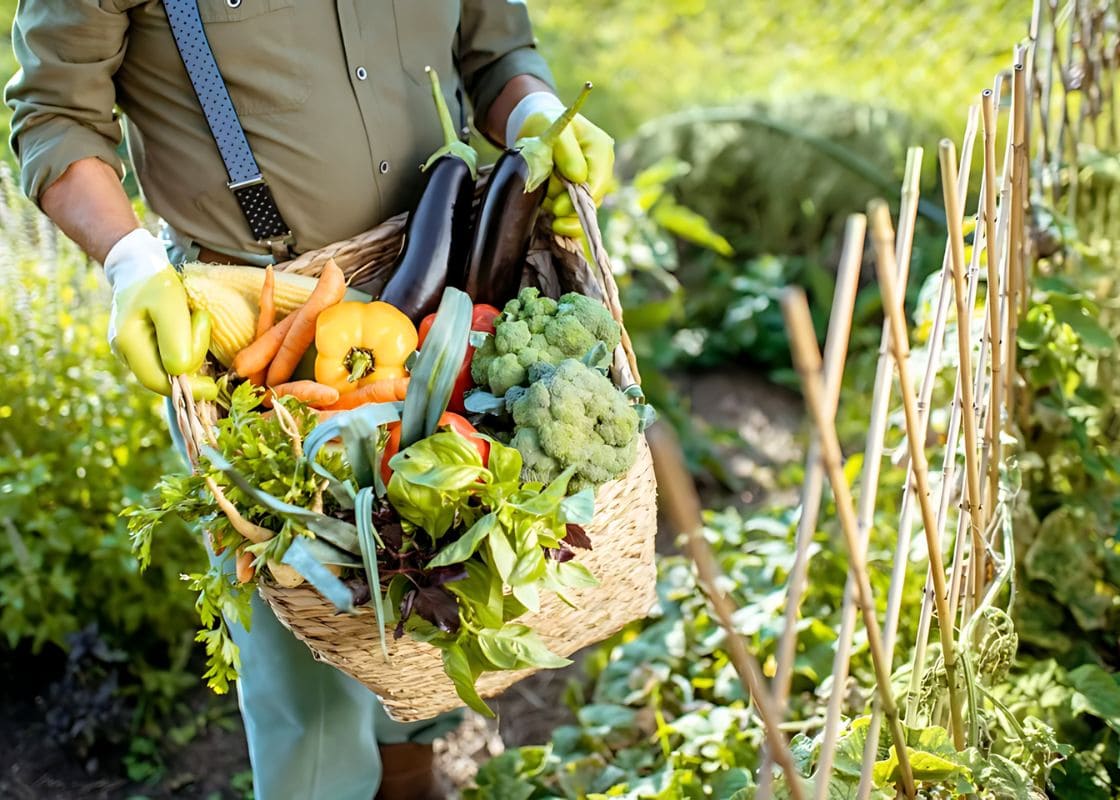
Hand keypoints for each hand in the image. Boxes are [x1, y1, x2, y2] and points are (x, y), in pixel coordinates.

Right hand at [105, 229, 216, 399]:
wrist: (141, 267)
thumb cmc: (156, 282)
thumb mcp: (170, 303)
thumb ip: (175, 337)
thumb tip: (180, 371)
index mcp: (128, 343)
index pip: (156, 380)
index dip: (186, 388)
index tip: (214, 387)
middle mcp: (126, 353)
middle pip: (167, 376)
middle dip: (193, 357)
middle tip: (201, 321)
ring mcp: (134, 353)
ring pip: (172, 368)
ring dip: (192, 349)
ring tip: (194, 318)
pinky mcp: (146, 349)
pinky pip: (171, 359)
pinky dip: (187, 348)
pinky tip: (189, 329)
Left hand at [508, 92, 614, 238]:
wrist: (538, 127)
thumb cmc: (547, 124)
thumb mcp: (555, 132)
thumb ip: (567, 152)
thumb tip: (578, 178)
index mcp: (600, 150)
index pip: (596, 183)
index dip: (578, 201)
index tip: (557, 208)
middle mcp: (600, 169)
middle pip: (590, 201)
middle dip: (568, 208)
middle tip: (549, 207)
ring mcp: (591, 183)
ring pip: (580, 210)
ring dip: (559, 210)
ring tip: (544, 197)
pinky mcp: (579, 194)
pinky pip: (574, 213)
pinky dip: (561, 217)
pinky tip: (552, 222)